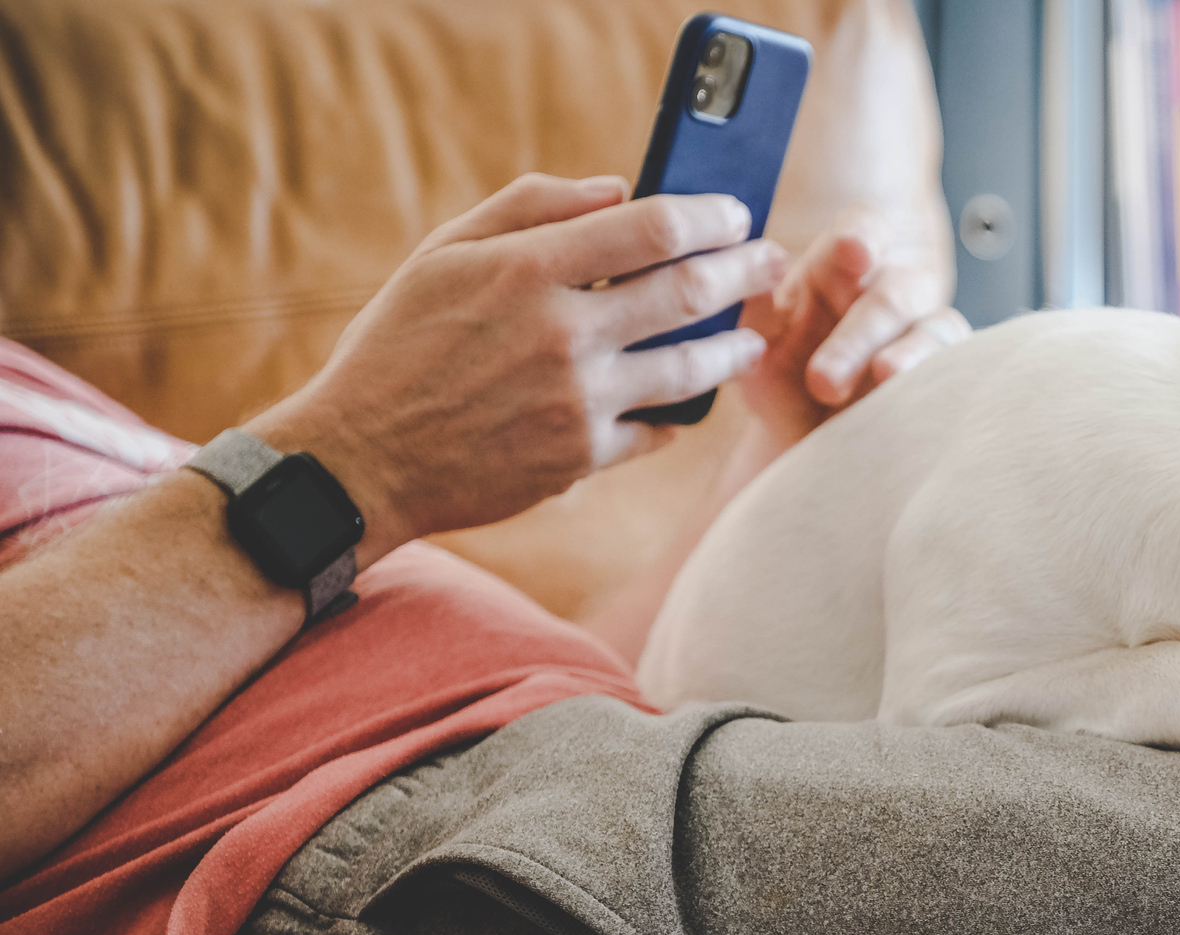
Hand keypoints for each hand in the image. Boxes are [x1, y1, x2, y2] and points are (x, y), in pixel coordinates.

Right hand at [247, 173, 789, 561]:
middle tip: (774, 261)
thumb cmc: (400, 342)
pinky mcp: (581, 458)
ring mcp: (577, 402)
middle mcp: (563, 335)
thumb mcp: (444, 252)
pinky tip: (688, 404)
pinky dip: (675, 416)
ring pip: (689, 369)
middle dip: (746, 271)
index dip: (708, 215)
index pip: (651, 228)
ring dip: (732, 348)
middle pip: (688, 293)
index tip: (736, 212)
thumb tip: (617, 189)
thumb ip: (531, 207)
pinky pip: (654, 432)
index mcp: (528, 270)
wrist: (363, 457)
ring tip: (752, 337)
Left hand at [735, 206, 970, 449]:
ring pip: (935, 330)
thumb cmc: (782, 386)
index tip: (853, 251)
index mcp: (840, 270)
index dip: (864, 235)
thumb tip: (754, 281)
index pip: (864, 230)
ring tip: (885, 378)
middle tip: (823, 380)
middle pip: (893, 294)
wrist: (805, 448)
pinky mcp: (945, 377)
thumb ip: (760, 317)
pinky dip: (936, 384)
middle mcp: (890, 293)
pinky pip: (956, 372)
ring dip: (909, 356)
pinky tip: (915, 405)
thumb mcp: (759, 351)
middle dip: (859, 335)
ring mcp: (923, 335)